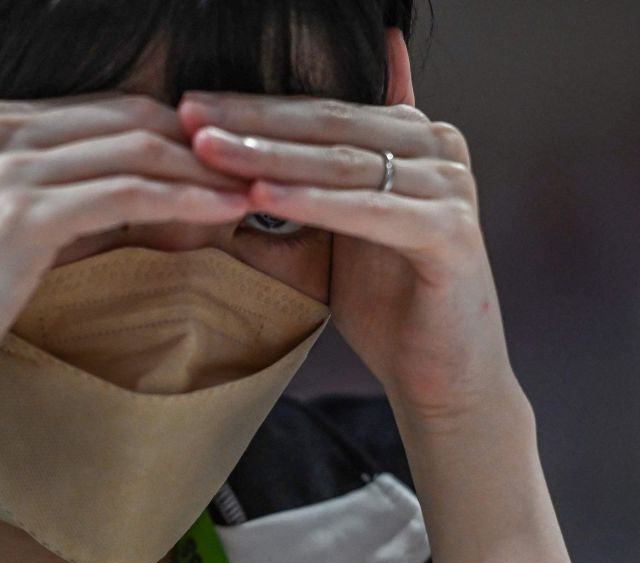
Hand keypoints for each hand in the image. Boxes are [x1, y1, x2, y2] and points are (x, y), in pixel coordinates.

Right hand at [0, 15, 248, 420]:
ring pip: (134, 152)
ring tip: (250, 189)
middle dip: (197, 144)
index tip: (217, 160)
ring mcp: (8, 173)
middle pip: (128, 119)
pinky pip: (128, 196)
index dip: (169, 132)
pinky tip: (224, 211)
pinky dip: (184, 200)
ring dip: (203, 170)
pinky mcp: (27, 219)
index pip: (105, 108)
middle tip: (247, 170)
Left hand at [179, 93, 517, 421]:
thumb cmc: (385, 306)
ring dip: (270, 156)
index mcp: (410, 136)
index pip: (319, 110)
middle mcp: (438, 147)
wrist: (441, 377)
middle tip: (188, 116)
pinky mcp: (452, 231)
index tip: (188, 108)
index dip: (252, 107)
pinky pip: (368, 211)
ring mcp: (449, 186)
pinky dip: (312, 204)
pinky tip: (260, 197)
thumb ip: (290, 190)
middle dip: (252, 121)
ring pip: (341, 164)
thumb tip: (215, 162)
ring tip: (209, 151)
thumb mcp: (327, 237)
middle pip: (327, 126)